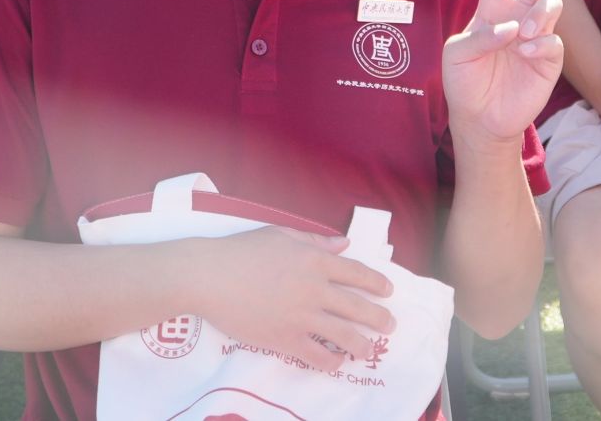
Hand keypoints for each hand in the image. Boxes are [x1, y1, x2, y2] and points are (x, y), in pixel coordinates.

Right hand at [194, 225, 394, 371]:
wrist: (210, 277)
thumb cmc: (242, 251)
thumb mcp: (281, 236)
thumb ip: (315, 241)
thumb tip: (344, 244)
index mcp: (315, 260)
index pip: (357, 273)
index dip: (377, 283)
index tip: (389, 291)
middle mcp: (315, 288)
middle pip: (357, 307)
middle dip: (379, 318)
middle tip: (390, 325)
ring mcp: (301, 316)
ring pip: (343, 335)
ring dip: (361, 345)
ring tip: (368, 350)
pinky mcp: (285, 339)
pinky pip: (316, 355)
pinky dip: (330, 361)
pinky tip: (336, 363)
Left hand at [444, 0, 565, 144]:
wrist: (481, 117)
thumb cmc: (464, 80)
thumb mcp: (457, 54)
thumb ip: (480, 35)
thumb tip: (512, 28)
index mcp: (491, 7)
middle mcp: (518, 14)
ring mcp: (536, 34)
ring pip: (550, 3)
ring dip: (540, 12)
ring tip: (525, 31)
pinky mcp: (549, 57)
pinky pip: (552, 40)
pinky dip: (540, 43)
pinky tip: (526, 53)